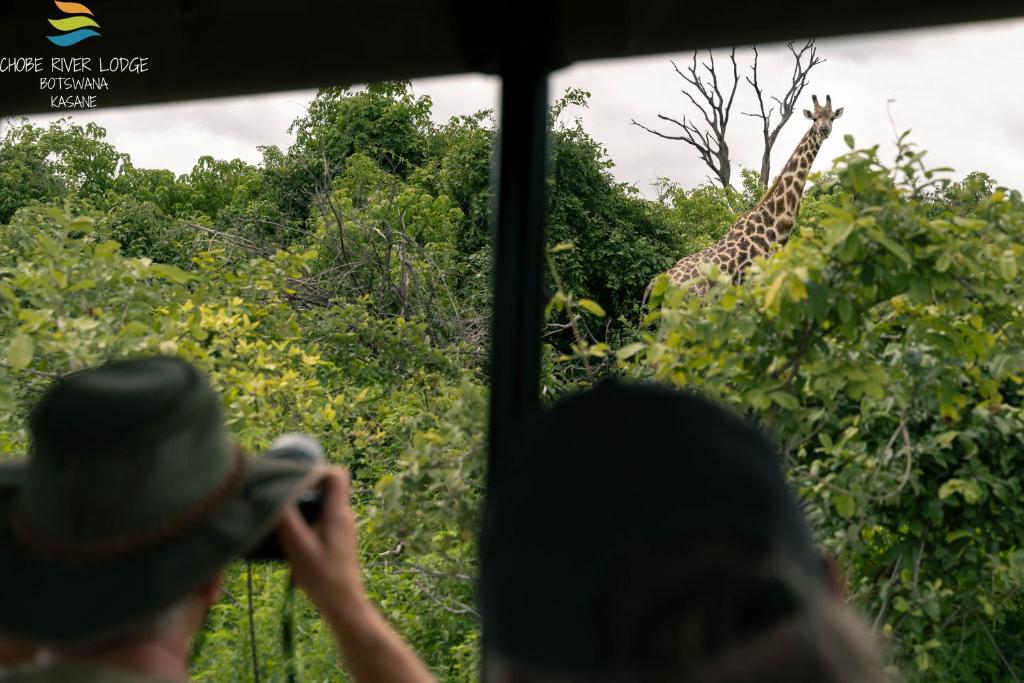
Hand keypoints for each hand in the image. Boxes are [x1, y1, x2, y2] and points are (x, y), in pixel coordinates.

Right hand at [278, 467, 366, 616]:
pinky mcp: (338, 539)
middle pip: (327, 487)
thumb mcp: (298, 546)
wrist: (343, 603)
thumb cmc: (322, 576)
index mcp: (337, 512)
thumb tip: (275, 493)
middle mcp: (344, 515)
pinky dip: (307, 519)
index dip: (316, 470)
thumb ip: (287, 518)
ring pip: (323, 503)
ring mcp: (342, 527)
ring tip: (281, 514)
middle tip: (281, 495)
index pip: (336, 474)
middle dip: (304, 487)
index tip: (293, 479)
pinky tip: (290, 535)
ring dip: (303, 504)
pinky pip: (322, 517)